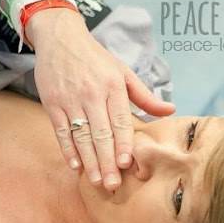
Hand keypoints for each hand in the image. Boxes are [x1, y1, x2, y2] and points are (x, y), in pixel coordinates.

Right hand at [27, 8, 174, 191]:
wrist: (60, 38)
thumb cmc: (96, 58)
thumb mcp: (123, 72)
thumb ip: (145, 96)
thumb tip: (171, 111)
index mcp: (112, 86)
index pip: (119, 120)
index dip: (122, 143)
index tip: (126, 164)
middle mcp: (91, 94)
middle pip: (100, 133)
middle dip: (107, 161)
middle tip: (113, 184)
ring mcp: (70, 100)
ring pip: (80, 136)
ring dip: (88, 161)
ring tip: (96, 181)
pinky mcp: (52, 103)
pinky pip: (61, 131)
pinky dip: (68, 150)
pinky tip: (75, 166)